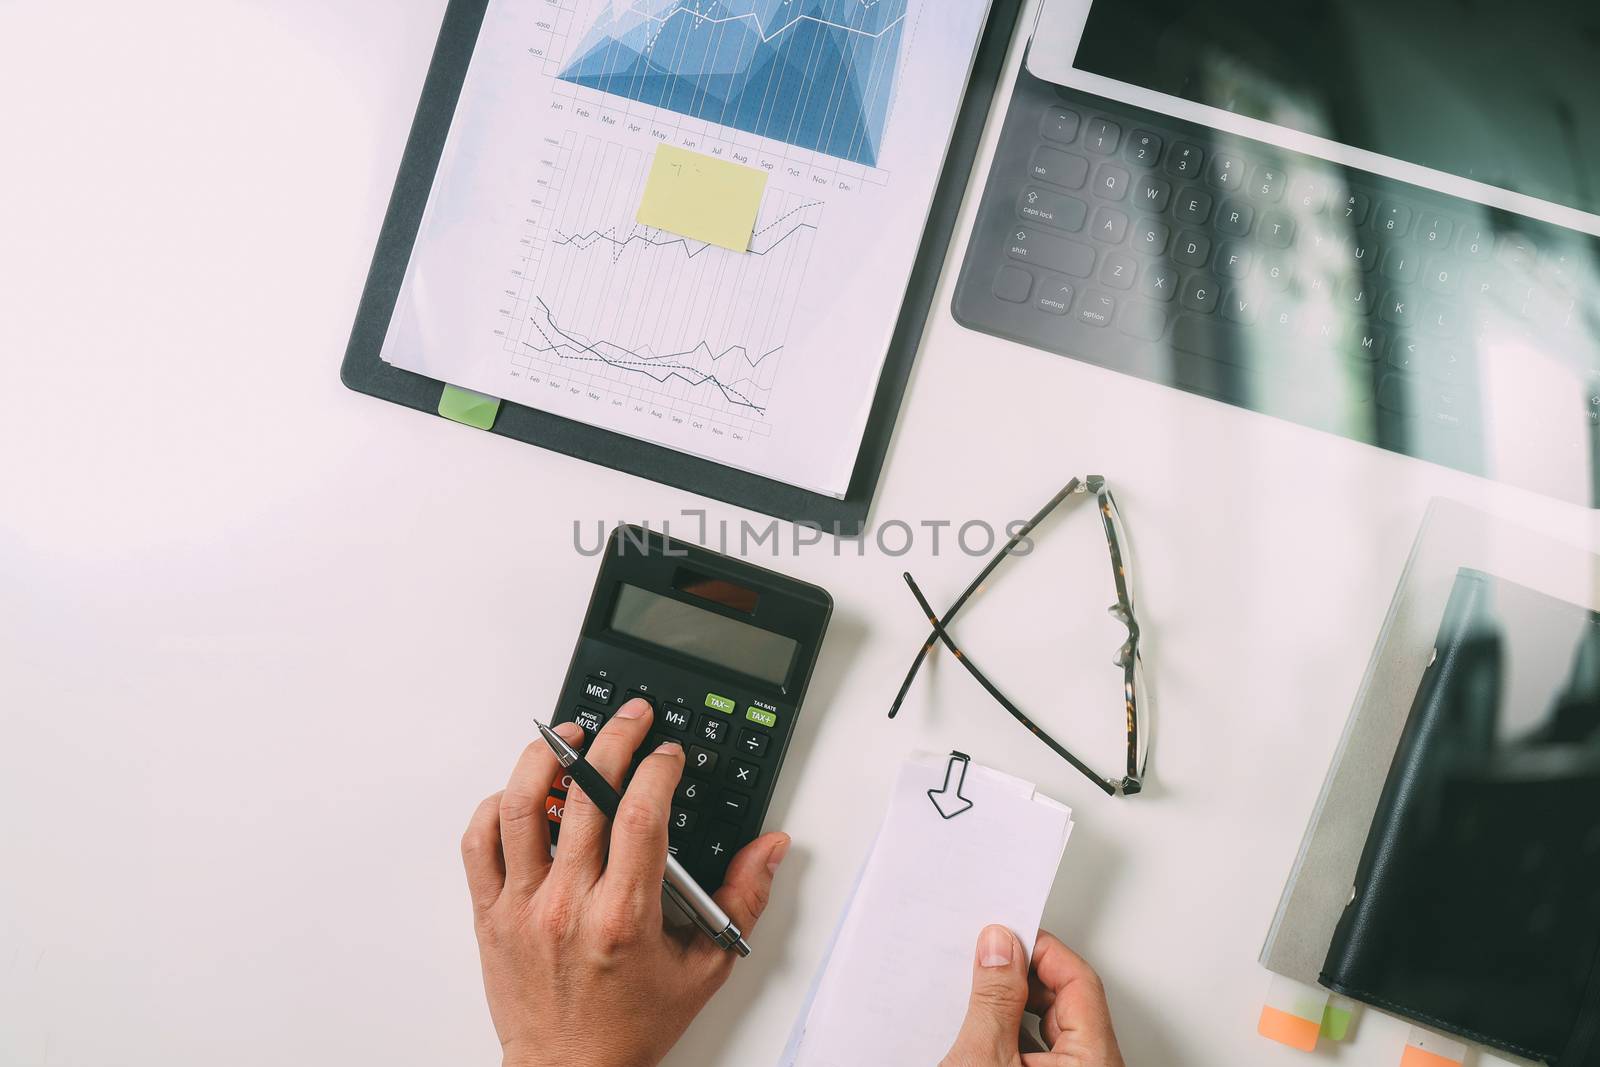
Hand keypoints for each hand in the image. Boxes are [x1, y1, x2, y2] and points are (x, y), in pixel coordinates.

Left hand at [461, 699, 790, 1066]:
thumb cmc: (630, 1025)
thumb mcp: (704, 967)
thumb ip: (742, 900)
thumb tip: (769, 848)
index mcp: (624, 916)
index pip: (641, 815)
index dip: (657, 768)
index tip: (668, 754)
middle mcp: (568, 905)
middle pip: (585, 795)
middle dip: (613, 740)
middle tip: (631, 720)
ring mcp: (523, 906)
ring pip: (520, 807)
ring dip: (545, 759)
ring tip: (570, 737)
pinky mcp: (491, 914)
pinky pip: (479, 844)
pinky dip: (496, 806)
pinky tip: (523, 793)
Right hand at [940, 926, 1124, 1066]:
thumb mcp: (985, 1057)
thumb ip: (994, 1000)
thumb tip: (999, 948)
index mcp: (1092, 1061)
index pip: (1079, 981)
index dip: (1041, 951)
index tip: (1007, 937)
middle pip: (1065, 1001)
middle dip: (1022, 976)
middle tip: (988, 960)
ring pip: (1047, 1026)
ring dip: (1012, 1004)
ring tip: (979, 993)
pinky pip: (1036, 1049)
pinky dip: (1009, 1031)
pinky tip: (979, 1024)